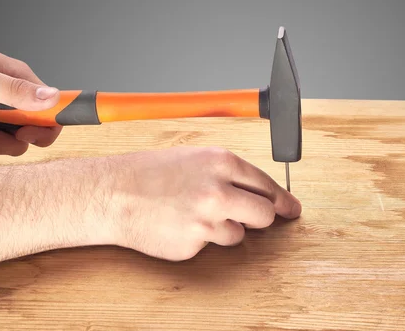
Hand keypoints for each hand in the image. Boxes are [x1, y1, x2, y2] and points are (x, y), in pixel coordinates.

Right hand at [105, 146, 300, 260]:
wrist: (113, 193)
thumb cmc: (148, 173)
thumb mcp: (193, 158)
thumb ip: (227, 173)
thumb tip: (256, 190)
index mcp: (221, 162)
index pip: (266, 185)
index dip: (282, 200)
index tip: (291, 209)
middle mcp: (219, 190)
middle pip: (264, 214)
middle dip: (261, 218)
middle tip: (252, 219)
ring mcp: (207, 219)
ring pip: (238, 234)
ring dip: (223, 228)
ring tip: (193, 214)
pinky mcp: (194, 243)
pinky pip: (211, 245)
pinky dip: (200, 239)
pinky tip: (179, 224)